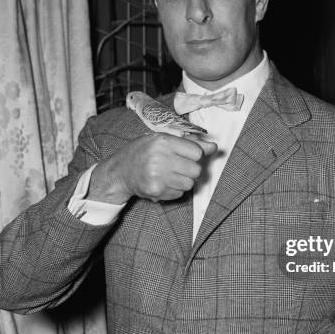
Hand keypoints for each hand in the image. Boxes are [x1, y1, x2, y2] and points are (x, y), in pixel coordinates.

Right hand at [87, 132, 216, 203]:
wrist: (120, 171)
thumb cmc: (143, 152)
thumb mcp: (163, 140)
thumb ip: (190, 144)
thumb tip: (214, 147)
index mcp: (163, 141)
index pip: (197, 152)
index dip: (194, 154)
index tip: (185, 155)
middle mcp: (160, 158)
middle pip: (196, 170)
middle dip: (191, 169)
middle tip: (178, 166)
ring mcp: (158, 176)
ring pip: (190, 183)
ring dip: (184, 181)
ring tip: (170, 175)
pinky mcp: (156, 191)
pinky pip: (180, 193)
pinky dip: (175, 189)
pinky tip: (163, 182)